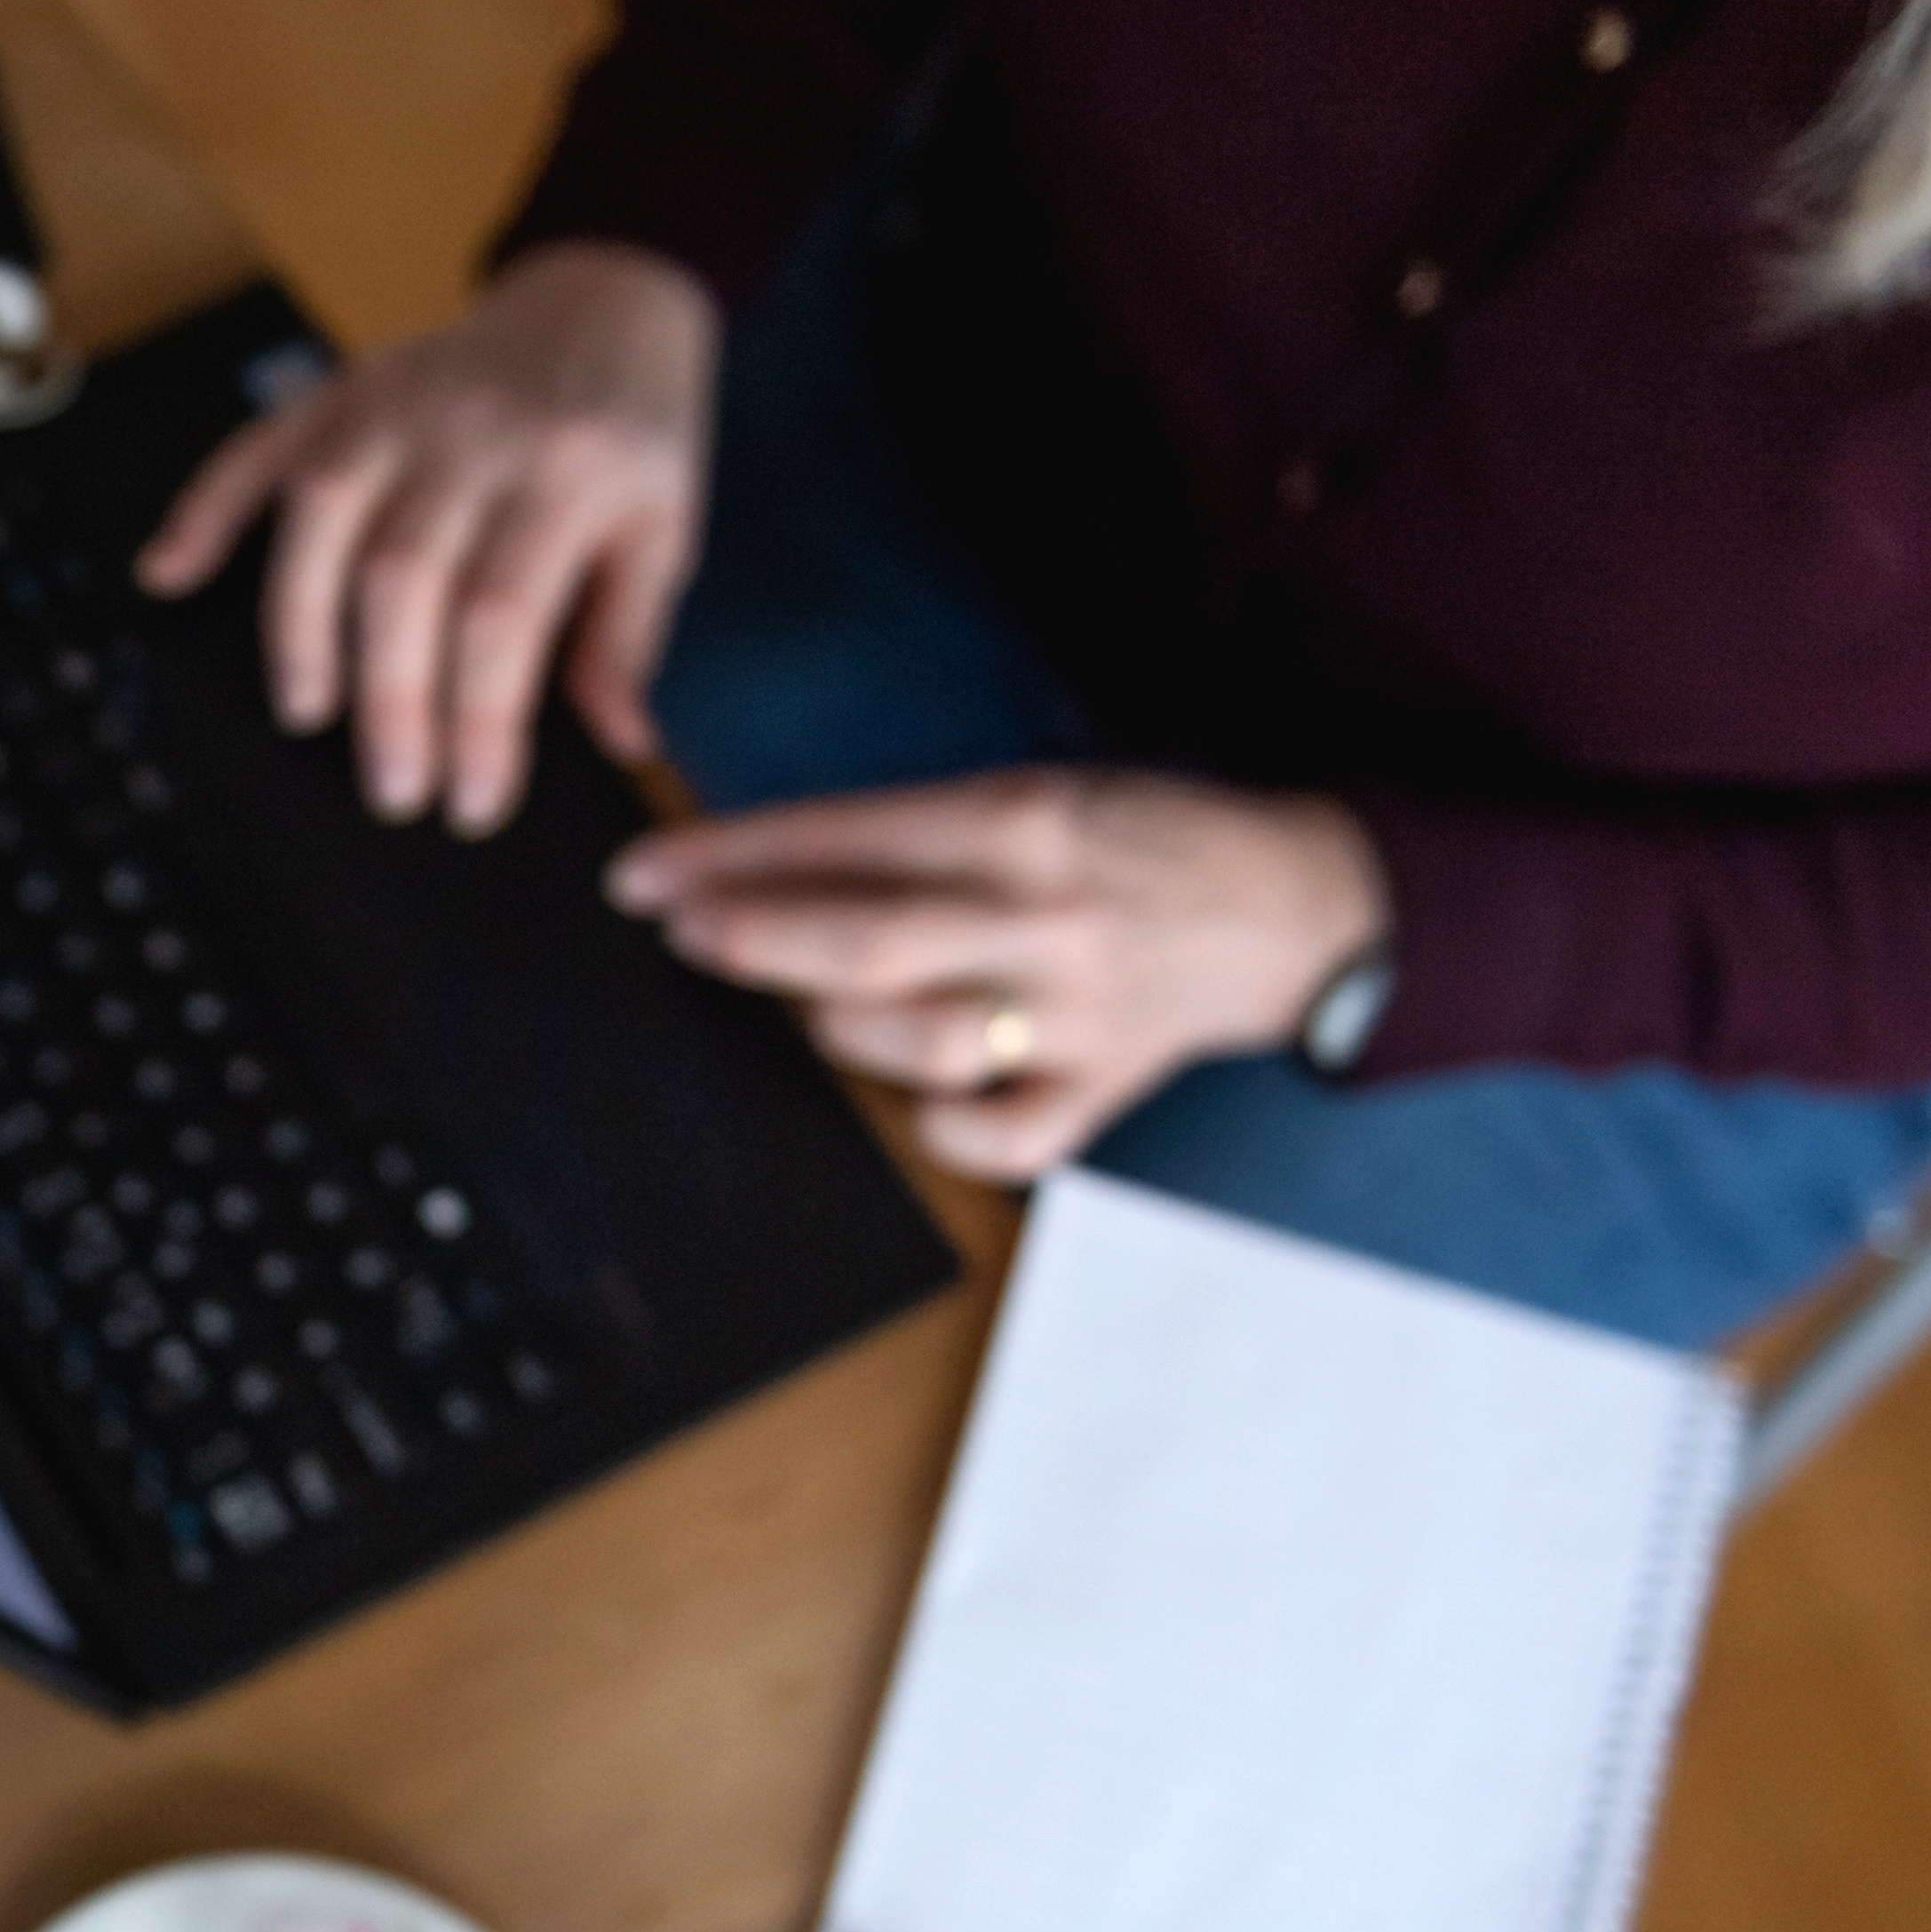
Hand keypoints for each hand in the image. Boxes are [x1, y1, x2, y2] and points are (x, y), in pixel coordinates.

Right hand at [135, 241, 722, 838]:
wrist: (605, 293)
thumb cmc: (634, 427)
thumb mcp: (668, 526)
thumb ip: (630, 637)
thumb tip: (620, 743)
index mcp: (571, 470)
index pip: (502, 615)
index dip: (477, 722)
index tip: (470, 804)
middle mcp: (473, 431)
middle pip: (403, 578)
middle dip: (388, 699)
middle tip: (392, 788)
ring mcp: (397, 402)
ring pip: (321, 515)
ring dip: (299, 625)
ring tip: (306, 712)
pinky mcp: (344, 387)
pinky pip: (260, 445)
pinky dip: (205, 507)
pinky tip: (168, 571)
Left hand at [608, 769, 1388, 1179]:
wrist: (1287, 904)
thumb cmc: (1132, 841)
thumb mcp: (1029, 793)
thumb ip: (907, 832)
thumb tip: (750, 870)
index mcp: (1021, 819)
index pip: (845, 836)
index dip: (728, 859)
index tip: (643, 878)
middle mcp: (1049, 916)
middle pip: (869, 943)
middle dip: (756, 942)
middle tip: (692, 938)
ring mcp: (1079, 1014)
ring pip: (919, 1044)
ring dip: (842, 1030)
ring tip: (824, 1008)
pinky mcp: (1105, 1091)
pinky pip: (993, 1138)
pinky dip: (936, 1125)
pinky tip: (921, 1092)